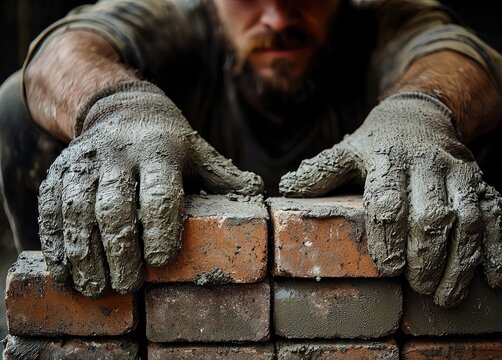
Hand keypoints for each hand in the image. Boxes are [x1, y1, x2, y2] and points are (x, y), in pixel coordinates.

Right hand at [38, 81, 262, 295]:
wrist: (120, 109)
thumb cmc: (168, 141)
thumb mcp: (199, 152)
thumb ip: (223, 175)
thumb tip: (259, 193)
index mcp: (159, 151)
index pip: (160, 192)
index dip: (160, 228)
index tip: (161, 260)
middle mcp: (119, 154)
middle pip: (115, 207)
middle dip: (120, 251)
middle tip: (129, 285)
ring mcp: (85, 162)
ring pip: (78, 210)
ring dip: (85, 254)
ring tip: (96, 287)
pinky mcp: (60, 171)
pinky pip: (51, 208)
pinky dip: (56, 241)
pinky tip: (66, 270)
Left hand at [280, 92, 501, 306]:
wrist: (420, 115)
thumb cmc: (376, 143)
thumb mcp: (346, 151)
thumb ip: (321, 171)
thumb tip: (286, 188)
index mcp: (387, 159)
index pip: (388, 199)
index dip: (389, 236)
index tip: (389, 267)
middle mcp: (426, 165)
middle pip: (432, 214)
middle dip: (426, 256)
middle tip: (417, 288)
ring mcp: (458, 174)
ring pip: (467, 219)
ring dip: (461, 262)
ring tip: (447, 296)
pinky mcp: (480, 183)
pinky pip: (496, 215)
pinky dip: (499, 248)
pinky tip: (494, 278)